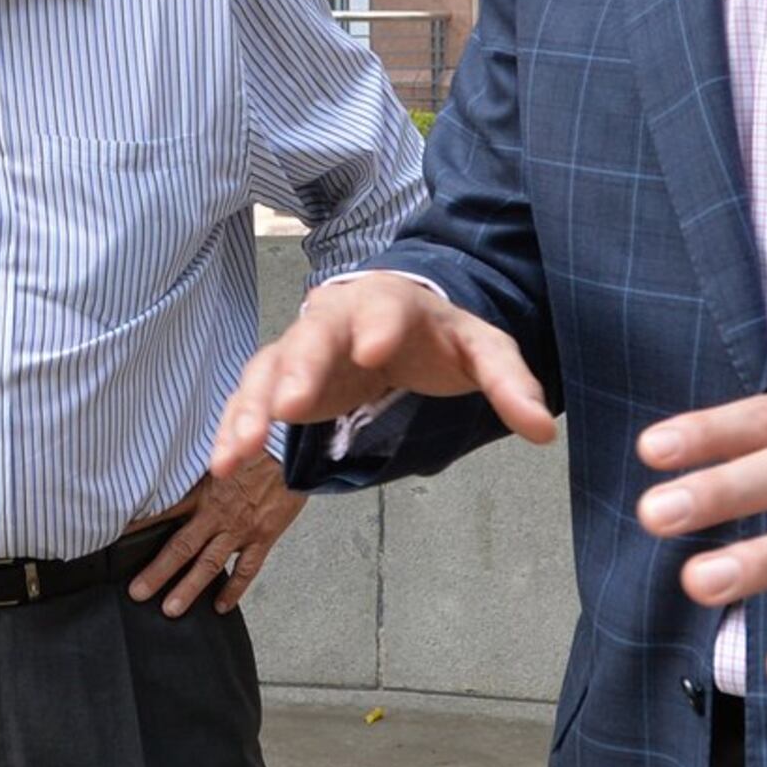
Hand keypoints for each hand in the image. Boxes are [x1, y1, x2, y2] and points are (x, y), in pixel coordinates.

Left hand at [126, 454, 309, 615]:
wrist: (298, 446)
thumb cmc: (261, 436)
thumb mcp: (222, 437)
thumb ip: (200, 456)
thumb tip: (177, 458)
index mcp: (204, 489)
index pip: (164, 510)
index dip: (139, 526)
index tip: (118, 539)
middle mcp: (218, 513)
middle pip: (181, 547)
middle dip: (157, 572)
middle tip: (138, 592)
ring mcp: (241, 528)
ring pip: (209, 564)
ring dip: (188, 588)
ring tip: (171, 609)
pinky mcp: (264, 536)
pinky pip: (247, 569)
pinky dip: (234, 589)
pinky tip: (221, 605)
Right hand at [210, 272, 555, 481]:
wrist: (394, 321)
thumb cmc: (438, 335)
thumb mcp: (483, 350)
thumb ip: (509, 383)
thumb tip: (543, 430)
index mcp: (391, 304)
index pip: (384, 310)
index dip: (376, 327)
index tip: (371, 352)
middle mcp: (335, 318)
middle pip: (311, 335)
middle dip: (298, 367)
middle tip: (286, 404)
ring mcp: (302, 347)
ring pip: (268, 368)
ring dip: (250, 408)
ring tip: (239, 450)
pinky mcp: (280, 379)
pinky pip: (248, 398)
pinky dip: (233, 427)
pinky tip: (222, 462)